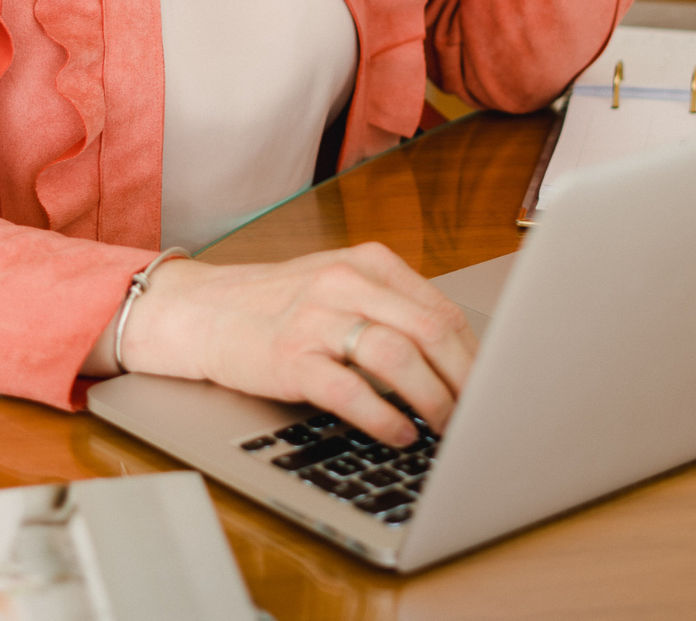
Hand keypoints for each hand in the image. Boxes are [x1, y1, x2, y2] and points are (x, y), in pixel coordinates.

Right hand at [118, 243, 477, 445]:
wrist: (201, 310)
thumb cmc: (278, 303)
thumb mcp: (339, 285)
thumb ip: (391, 307)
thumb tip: (458, 356)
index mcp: (367, 262)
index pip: (440, 309)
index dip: (475, 354)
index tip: (493, 386)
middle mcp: (345, 283)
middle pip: (429, 329)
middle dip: (466, 378)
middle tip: (481, 413)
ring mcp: (316, 319)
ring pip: (396, 356)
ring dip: (431, 399)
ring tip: (445, 427)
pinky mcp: (290, 357)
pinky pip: (349, 390)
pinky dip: (383, 416)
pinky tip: (398, 433)